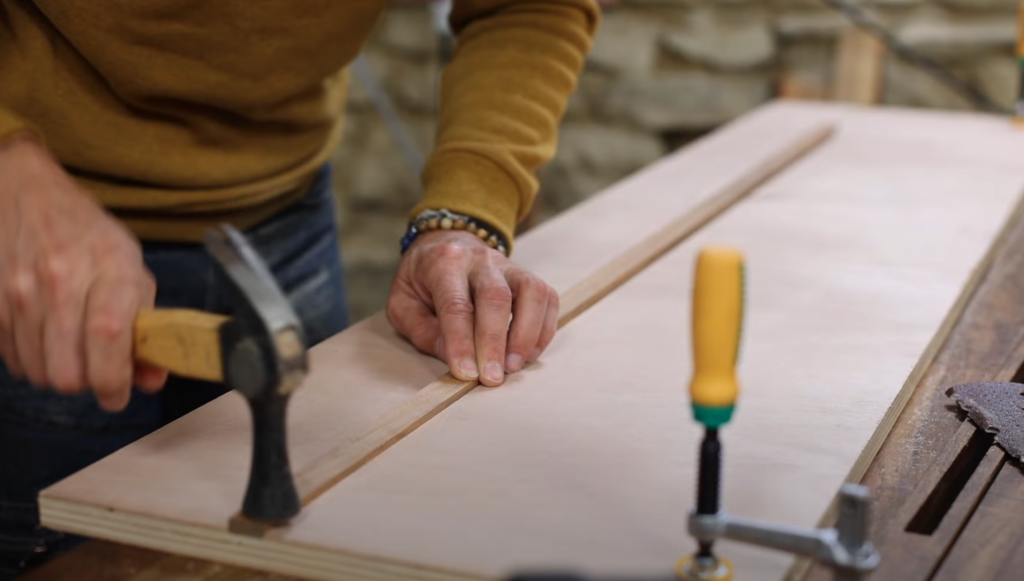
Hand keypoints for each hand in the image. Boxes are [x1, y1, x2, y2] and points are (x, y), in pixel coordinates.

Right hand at [0, 135, 166, 411]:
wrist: (24, 190)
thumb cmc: (88, 233)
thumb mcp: (131, 267)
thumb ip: (145, 325)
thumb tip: (151, 380)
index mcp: (110, 266)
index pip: (109, 336)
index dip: (114, 379)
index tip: (119, 394)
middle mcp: (62, 278)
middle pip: (69, 370)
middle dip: (87, 383)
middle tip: (97, 372)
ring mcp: (19, 290)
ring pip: (39, 372)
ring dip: (59, 374)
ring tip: (72, 351)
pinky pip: (12, 359)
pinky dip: (31, 361)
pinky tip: (45, 340)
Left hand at [386, 229, 558, 385]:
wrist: (445, 244)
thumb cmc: (422, 281)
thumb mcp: (403, 304)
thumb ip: (425, 332)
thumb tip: (456, 359)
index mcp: (443, 263)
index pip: (455, 305)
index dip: (462, 342)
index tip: (467, 374)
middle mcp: (480, 260)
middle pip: (496, 297)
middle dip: (495, 342)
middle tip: (493, 378)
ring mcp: (509, 265)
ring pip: (531, 292)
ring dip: (526, 334)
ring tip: (514, 366)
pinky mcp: (527, 275)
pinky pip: (547, 298)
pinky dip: (543, 329)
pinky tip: (528, 353)